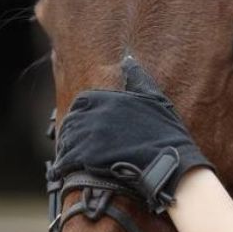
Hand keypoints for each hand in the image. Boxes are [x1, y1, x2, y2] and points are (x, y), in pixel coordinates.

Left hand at [51, 56, 212, 210]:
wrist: (167, 166)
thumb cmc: (165, 136)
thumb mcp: (155, 101)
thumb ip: (139, 80)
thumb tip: (128, 60)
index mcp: (107, 98)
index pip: (82, 102)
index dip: (84, 115)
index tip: (91, 126)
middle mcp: (94, 114)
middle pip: (72, 122)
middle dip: (75, 134)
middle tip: (86, 146)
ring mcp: (87, 135)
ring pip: (67, 141)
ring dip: (71, 150)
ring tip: (82, 161)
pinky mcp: (83, 157)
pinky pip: (66, 160)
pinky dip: (68, 166)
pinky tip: (77, 171)